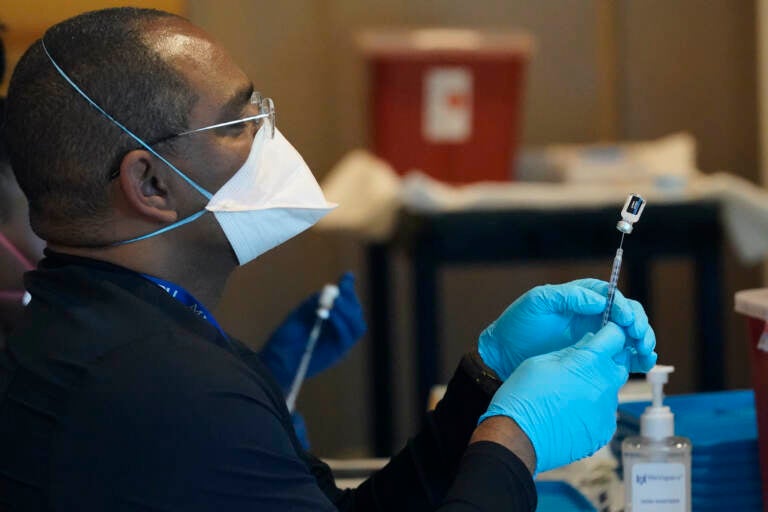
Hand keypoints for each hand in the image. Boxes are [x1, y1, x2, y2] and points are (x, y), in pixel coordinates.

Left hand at [259, 272, 366, 389]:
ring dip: (348, 311)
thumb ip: (314, 303)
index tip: (347, 277)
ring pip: (357, 326)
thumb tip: (329, 290)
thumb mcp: (299, 315)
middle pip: (356, 313)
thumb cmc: (285, 339)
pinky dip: (341, 323)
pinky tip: (331, 314)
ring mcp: (340, 343)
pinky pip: (347, 337)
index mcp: (332, 321)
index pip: (348, 304)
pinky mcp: (338, 353)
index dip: (349, 290)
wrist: (276, 362)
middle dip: (350, 299)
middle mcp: (339, 332)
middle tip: (340, 290)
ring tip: (335, 302)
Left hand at [478, 278, 655, 378]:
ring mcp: (597, 336)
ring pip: (630, 335)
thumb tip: (599, 300)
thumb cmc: (518, 323)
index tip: (625, 319)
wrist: (505, 353)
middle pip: (628, 314)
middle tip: (638, 337)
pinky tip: (643, 363)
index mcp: (582, 297)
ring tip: (645, 351)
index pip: (612, 296)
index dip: (622, 306)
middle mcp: (594, 315)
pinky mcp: (596, 356)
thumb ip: (568, 297)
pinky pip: (623, 356)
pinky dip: (637, 359)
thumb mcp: (538, 302)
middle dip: (638, 323)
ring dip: (643, 340)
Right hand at [479, 323, 629, 472]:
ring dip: (597, 387)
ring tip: (569, 395)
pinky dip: (593, 410)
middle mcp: (604, 385)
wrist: (517, 438)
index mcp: (588, 362)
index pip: (615, 337)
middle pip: (619, 364)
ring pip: (610, 390)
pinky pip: (605, 414)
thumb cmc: (523, 398)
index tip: (603, 335)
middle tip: (582, 367)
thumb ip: (570, 351)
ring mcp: (606, 411)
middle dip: (606, 361)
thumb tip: (587, 343)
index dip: (609, 333)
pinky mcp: (603, 432)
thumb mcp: (541, 362)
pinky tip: (571, 413)